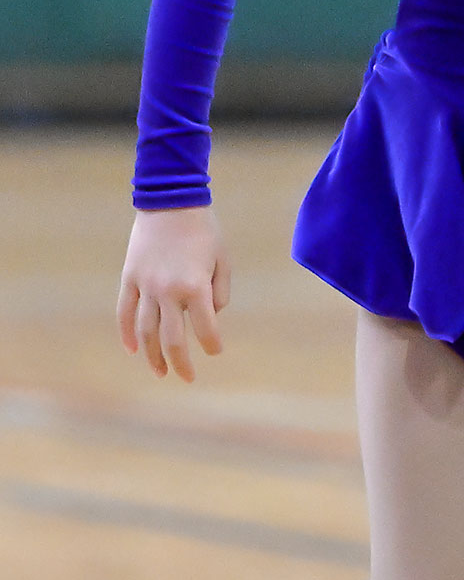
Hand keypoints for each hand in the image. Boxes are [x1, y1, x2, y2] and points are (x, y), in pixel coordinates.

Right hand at [116, 205, 230, 379]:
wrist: (170, 201)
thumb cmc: (204, 231)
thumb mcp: (223, 261)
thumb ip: (220, 293)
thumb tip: (211, 316)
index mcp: (196, 287)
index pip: (205, 330)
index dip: (213, 344)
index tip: (216, 350)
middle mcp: (168, 291)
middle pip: (172, 339)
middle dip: (181, 363)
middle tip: (188, 378)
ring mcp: (145, 285)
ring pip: (145, 331)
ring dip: (152, 355)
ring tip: (160, 372)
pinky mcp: (130, 277)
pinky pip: (124, 311)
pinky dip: (126, 332)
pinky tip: (132, 350)